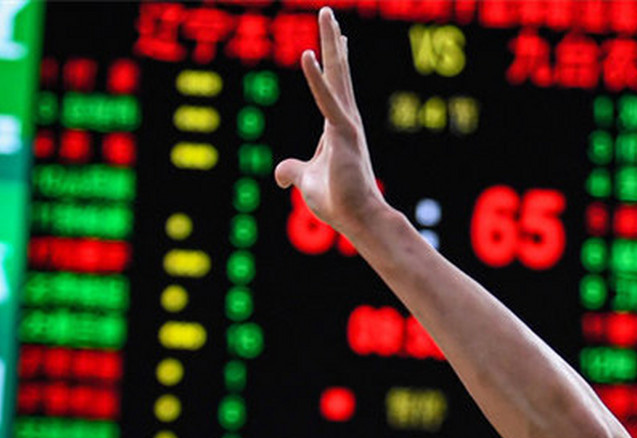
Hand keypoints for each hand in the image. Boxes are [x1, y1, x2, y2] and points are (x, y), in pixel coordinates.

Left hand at [274, 8, 385, 236]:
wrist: (358, 219)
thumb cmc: (338, 202)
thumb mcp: (306, 181)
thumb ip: (292, 171)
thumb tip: (278, 174)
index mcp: (338, 128)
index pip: (334, 88)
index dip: (332, 63)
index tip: (339, 38)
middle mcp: (346, 120)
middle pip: (338, 72)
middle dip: (332, 41)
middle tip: (328, 13)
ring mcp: (346, 125)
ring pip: (337, 75)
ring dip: (330, 43)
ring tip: (327, 15)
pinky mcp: (342, 134)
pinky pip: (326, 100)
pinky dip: (315, 79)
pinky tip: (306, 54)